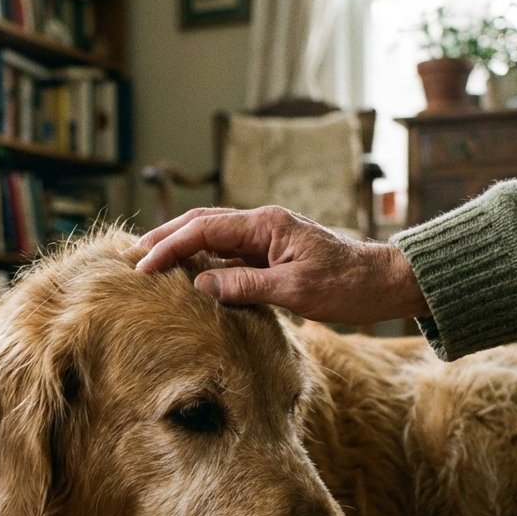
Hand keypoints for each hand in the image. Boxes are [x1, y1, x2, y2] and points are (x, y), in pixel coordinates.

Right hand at [136, 206, 429, 325]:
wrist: (384, 282)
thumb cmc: (348, 286)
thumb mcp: (296, 291)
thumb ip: (247, 287)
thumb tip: (201, 286)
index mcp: (266, 224)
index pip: (205, 229)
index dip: (169, 246)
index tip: (142, 266)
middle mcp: (263, 225)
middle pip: (202, 224)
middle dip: (165, 238)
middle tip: (132, 256)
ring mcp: (267, 239)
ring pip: (213, 238)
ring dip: (181, 248)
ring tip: (149, 263)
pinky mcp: (272, 256)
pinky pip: (229, 256)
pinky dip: (203, 263)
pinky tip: (187, 278)